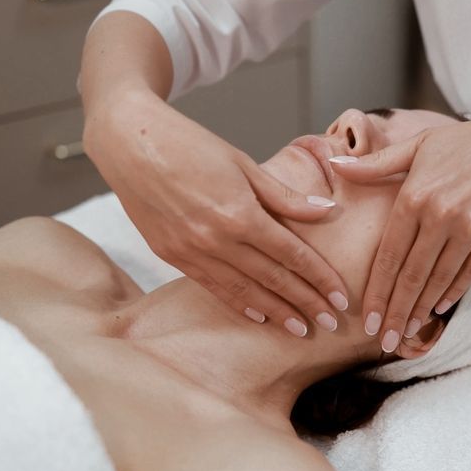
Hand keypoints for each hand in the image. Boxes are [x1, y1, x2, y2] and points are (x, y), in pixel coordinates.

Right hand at [83, 88, 348, 336]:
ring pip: (243, 290)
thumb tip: (326, 213)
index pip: (292, 255)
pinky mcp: (171, 255)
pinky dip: (237, 302)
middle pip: (272, 279)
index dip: (320, 279)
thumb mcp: (242, 163)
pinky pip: (212, 286)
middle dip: (305, 303)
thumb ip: (284, 195)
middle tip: (332, 324)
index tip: (341, 298)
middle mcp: (215, 239)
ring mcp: (190, 251)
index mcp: (239, 213)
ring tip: (300, 328)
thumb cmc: (188, 144)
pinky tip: (257, 314)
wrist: (129, 141)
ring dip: (275, 311)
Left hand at [329, 104, 470, 351]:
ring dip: (420, 310)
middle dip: (395, 313)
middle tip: (383, 341)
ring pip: (438, 281)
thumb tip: (336, 163)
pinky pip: (468, 274)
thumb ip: (378, 162)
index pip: (388, 255)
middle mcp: (440, 216)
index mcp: (415, 196)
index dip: (377, 291)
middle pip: (410, 276)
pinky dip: (451, 293)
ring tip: (406, 332)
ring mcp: (470, 229)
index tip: (367, 318)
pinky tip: (438, 309)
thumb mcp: (421, 144)